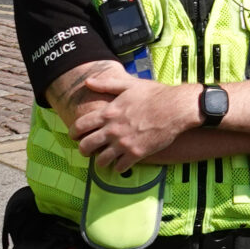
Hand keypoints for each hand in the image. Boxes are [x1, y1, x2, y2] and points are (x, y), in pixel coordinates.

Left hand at [70, 66, 196, 172]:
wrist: (176, 108)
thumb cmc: (154, 94)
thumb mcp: (129, 84)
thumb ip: (106, 84)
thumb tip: (87, 81)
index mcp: (108, 113)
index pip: (80, 126)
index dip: (74, 132)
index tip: (75, 135)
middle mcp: (112, 130)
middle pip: (86, 146)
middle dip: (83, 150)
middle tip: (86, 150)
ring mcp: (124, 143)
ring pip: (101, 160)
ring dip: (100, 161)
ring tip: (104, 160)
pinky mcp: (137, 153)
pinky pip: (120, 167)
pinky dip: (118, 167)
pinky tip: (121, 164)